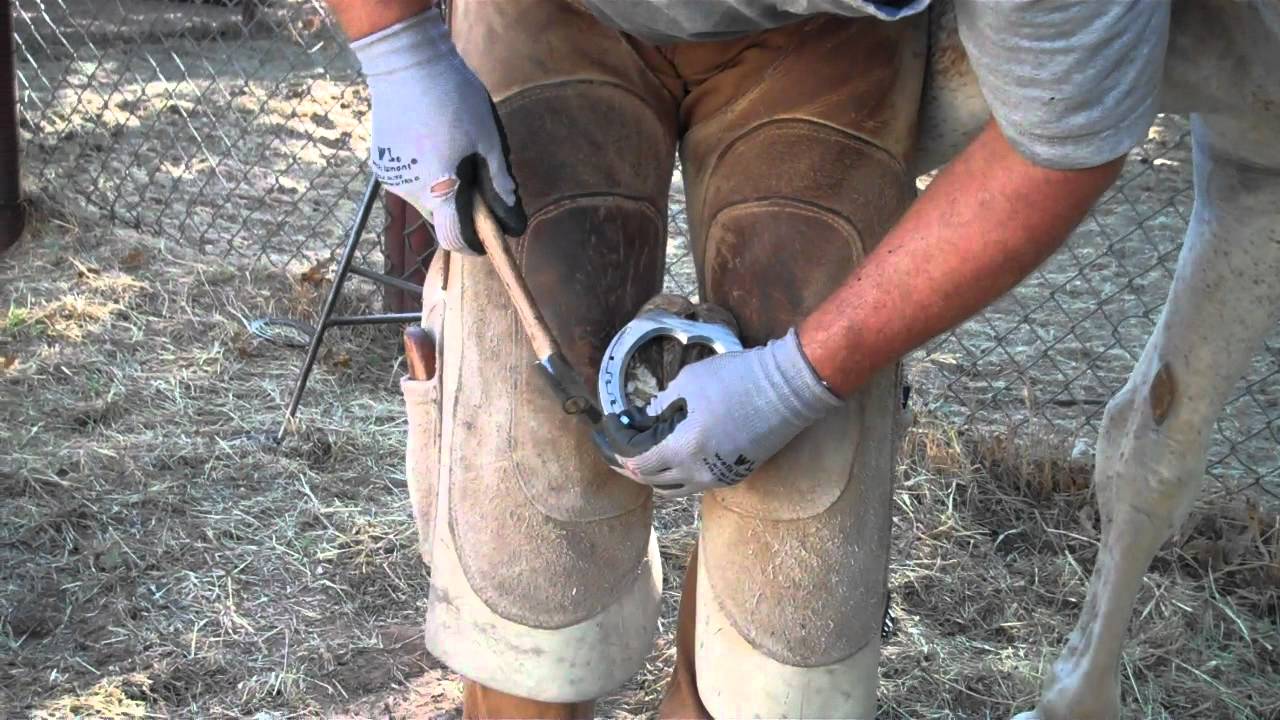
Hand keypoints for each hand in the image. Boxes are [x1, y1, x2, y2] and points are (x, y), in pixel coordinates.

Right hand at [351, 8, 525, 253]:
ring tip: (457, 154)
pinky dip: (425, 175)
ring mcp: (391, 177)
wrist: (404, 61)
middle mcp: (410, 191)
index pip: (455, 238)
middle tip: (481, 181)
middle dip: (461, 209)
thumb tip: (509, 208)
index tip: (488, 237)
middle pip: (440, 218)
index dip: (474, 243)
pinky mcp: (380, 161)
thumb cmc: (452, 97)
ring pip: (424, 198)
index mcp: (439, 189)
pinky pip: (409, 181)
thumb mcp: (488, 137)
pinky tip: (435, 145)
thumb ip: (498, 178)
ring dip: (442, 190)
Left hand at [595, 329, 840, 496]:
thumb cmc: (736, 378)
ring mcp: (718, 478)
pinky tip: (672, 455)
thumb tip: (643, 419)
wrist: (788, 389)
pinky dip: (677, 474)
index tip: (608, 431)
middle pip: (651, 481)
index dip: (616, 448)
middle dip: (628, 465)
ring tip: (641, 454)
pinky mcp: (735, 475)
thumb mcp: (688, 383)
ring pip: (673, 489)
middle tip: (616, 448)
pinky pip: (695, 483)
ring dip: (653, 475)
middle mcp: (698, 473)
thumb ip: (659, 405)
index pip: (636, 462)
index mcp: (682, 449)